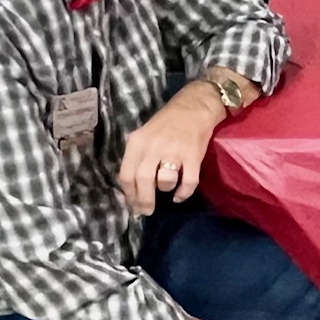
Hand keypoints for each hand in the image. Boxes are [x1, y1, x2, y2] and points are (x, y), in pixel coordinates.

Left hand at [117, 82, 224, 214]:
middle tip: (147, 211)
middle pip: (143, 181)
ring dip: (166, 189)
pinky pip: (188, 182)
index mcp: (137, 142)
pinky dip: (183, 193)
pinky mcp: (193, 155)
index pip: (126, 174)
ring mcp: (174, 151)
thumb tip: (133, 189)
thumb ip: (136, 158)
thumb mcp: (144, 136)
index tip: (134, 206)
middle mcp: (153, 147)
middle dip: (144, 201)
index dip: (129, 195)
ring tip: (168, 188)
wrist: (193, 108)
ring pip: (165, 182)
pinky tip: (180, 195)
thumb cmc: (166, 124)